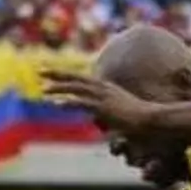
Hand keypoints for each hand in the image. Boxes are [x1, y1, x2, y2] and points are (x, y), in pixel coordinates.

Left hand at [39, 70, 167, 141]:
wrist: (151, 118)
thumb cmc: (138, 118)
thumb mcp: (118, 112)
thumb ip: (103, 112)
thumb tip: (94, 118)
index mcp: (105, 87)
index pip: (81, 78)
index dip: (65, 75)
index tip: (50, 72)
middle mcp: (103, 88)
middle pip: (76, 78)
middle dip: (57, 74)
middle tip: (39, 70)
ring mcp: (104, 96)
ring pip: (77, 88)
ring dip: (60, 88)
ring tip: (44, 89)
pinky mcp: (104, 107)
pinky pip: (82, 103)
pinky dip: (69, 102)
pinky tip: (56, 104)